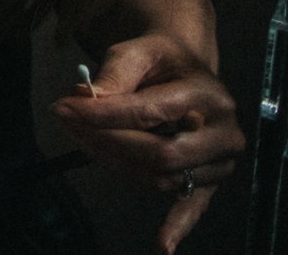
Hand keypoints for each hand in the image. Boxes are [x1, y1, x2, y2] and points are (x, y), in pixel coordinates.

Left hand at [51, 33, 243, 251]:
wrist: (188, 70)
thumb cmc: (160, 61)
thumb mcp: (137, 52)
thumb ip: (115, 73)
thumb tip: (85, 97)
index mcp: (209, 95)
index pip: (149, 112)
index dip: (102, 114)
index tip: (63, 107)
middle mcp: (223, 133)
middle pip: (158, 152)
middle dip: (106, 140)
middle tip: (68, 123)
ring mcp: (220, 162)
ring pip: (161, 176)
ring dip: (115, 163)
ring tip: (81, 140)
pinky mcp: (210, 180)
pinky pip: (193, 206)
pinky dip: (177, 225)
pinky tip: (161, 245)